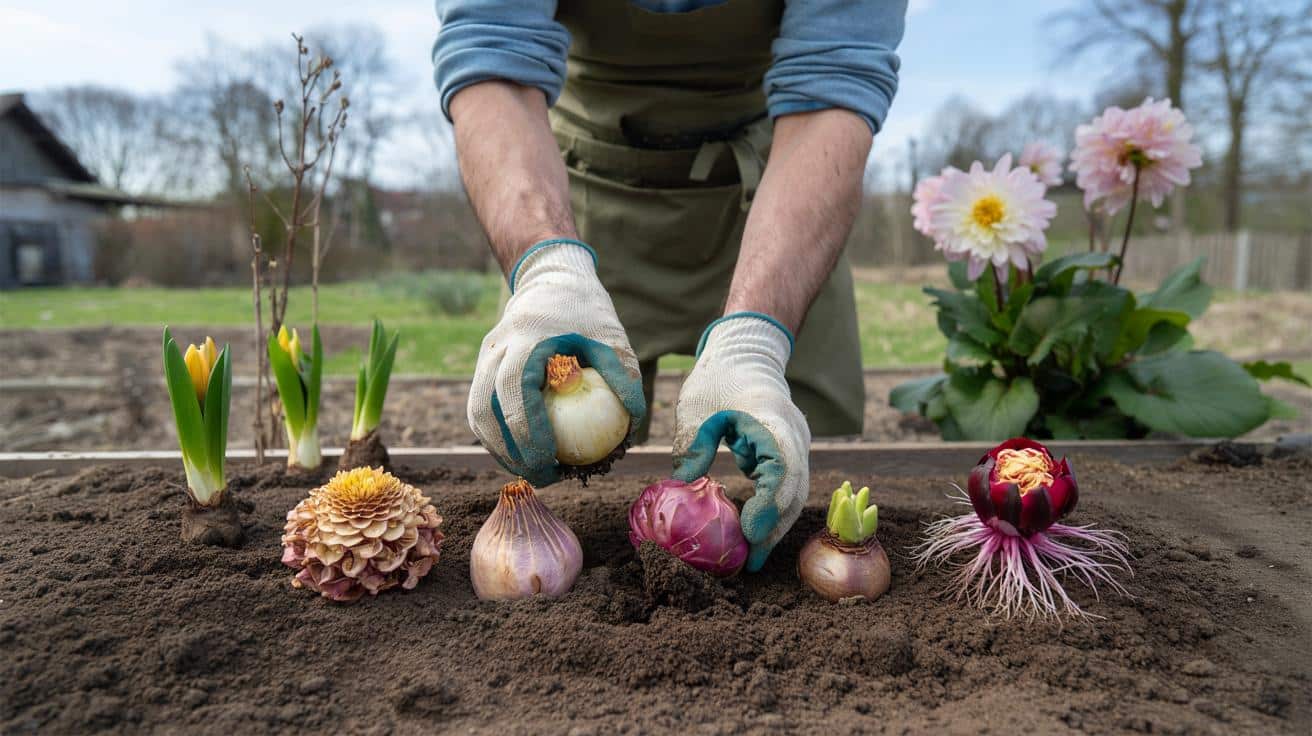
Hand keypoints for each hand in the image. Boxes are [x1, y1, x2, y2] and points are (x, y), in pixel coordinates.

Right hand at [468, 240, 645, 485]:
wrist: (550, 278)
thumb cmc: (586, 311)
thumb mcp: (612, 338)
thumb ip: (622, 378)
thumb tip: (634, 429)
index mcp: (525, 340)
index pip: (516, 394)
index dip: (528, 434)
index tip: (552, 463)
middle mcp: (496, 349)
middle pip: (487, 411)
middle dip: (511, 452)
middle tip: (544, 477)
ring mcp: (484, 357)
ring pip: (478, 414)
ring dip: (500, 449)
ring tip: (532, 472)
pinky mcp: (483, 367)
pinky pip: (482, 409)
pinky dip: (498, 435)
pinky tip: (523, 455)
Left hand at [672, 313, 809, 570]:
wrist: (748, 352)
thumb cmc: (718, 377)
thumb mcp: (696, 406)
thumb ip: (692, 443)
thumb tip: (681, 485)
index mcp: (772, 420)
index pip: (781, 470)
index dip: (768, 505)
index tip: (748, 533)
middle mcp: (793, 435)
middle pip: (794, 491)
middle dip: (774, 529)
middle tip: (751, 563)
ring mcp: (796, 444)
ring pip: (794, 494)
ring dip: (775, 525)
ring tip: (752, 558)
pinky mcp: (788, 452)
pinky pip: (785, 487)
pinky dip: (771, 510)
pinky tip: (751, 535)